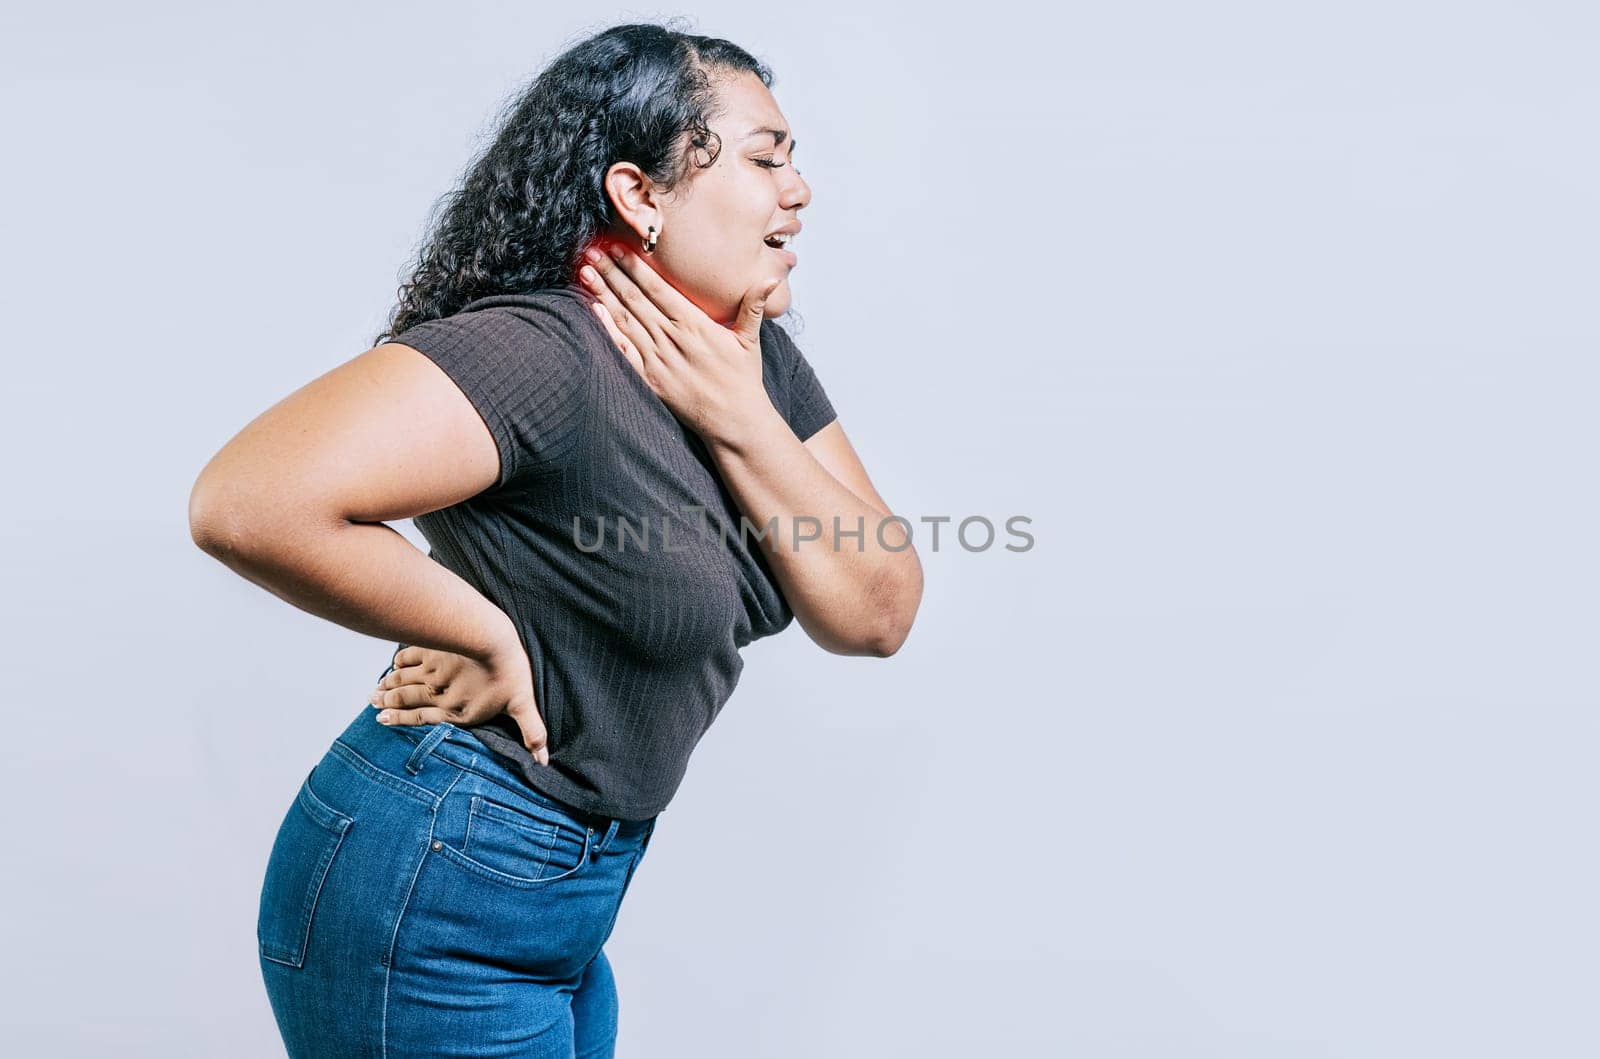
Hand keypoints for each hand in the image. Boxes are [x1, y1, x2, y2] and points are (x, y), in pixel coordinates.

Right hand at [368, 635, 550, 765]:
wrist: (490, 638)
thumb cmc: (508, 672)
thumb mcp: (522, 704)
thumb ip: (531, 732)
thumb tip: (543, 760)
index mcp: (456, 710)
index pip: (422, 719)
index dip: (401, 720)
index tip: (381, 721)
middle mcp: (438, 693)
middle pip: (407, 699)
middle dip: (388, 703)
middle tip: (372, 703)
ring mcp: (431, 671)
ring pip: (404, 679)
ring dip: (388, 685)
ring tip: (374, 691)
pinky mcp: (431, 649)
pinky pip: (410, 656)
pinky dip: (399, 660)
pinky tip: (393, 663)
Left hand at [579, 242, 779, 442]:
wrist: (734, 421)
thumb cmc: (742, 379)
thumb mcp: (750, 339)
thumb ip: (753, 305)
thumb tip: (773, 278)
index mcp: (694, 324)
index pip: (657, 288)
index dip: (635, 267)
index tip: (618, 248)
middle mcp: (672, 339)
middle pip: (635, 299)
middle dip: (612, 273)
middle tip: (593, 251)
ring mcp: (658, 360)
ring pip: (624, 320)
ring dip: (603, 295)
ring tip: (586, 272)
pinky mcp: (649, 379)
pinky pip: (622, 351)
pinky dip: (606, 329)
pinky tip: (593, 310)